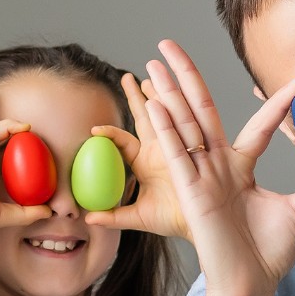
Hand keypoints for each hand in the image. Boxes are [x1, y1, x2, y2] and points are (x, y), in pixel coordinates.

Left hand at [84, 72, 186, 238]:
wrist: (205, 225)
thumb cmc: (174, 219)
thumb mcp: (140, 217)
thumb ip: (114, 216)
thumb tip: (89, 218)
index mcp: (146, 162)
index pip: (124, 140)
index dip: (110, 133)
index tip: (94, 129)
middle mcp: (161, 148)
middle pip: (146, 116)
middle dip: (138, 95)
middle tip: (128, 77)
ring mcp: (178, 144)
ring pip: (165, 111)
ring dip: (157, 91)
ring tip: (150, 70)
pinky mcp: (195, 146)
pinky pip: (184, 121)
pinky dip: (176, 105)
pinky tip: (169, 90)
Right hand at [142, 40, 294, 295]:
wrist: (249, 285)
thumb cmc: (268, 255)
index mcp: (240, 169)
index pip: (260, 125)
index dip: (279, 102)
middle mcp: (217, 167)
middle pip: (202, 112)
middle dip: (187, 77)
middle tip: (171, 44)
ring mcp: (201, 177)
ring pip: (184, 125)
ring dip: (169, 91)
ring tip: (155, 59)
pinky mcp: (190, 191)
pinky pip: (176, 153)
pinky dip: (166, 127)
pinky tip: (155, 101)